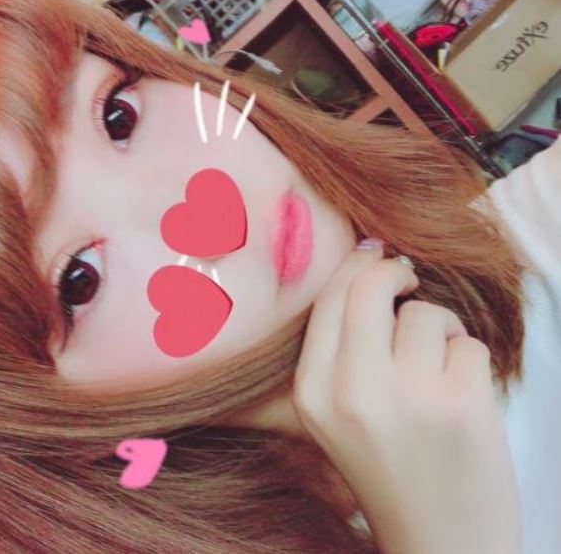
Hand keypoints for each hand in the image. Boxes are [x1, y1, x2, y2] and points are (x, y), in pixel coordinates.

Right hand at [292, 242, 521, 553]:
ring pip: (427, 313)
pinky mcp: (460, 404)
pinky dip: (470, 363)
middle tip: (410, 277)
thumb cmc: (386, 468)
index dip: (357, 265)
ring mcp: (407, 396)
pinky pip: (469, 343)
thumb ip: (338, 348)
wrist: (438, 540)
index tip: (376, 256)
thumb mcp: (332, 414)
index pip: (328, 298)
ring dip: (440, 331)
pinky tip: (460, 398)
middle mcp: (350, 390)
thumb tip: (369, 259)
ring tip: (437, 371)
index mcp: (312, 391)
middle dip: (397, 272)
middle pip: (372, 286)